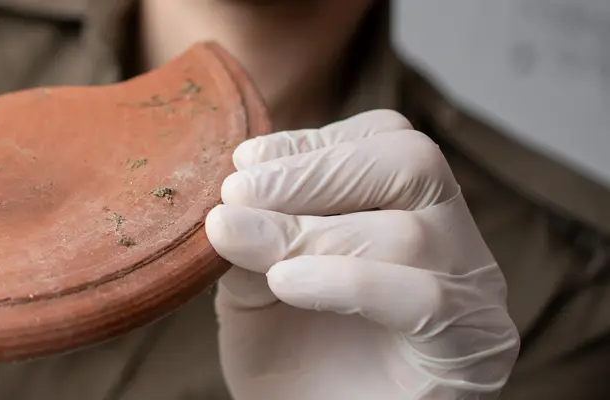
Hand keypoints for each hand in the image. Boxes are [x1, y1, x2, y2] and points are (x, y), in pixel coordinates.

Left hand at [207, 110, 519, 398]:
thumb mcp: (255, 290)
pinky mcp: (473, 352)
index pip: (387, 144)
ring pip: (410, 232)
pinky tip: (287, 283)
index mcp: (414, 215)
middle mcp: (456, 246)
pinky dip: (347, 281)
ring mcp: (473, 296)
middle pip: (413, 163)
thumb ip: (251, 239)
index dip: (314, 143)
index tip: (244, 162)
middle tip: (237, 194)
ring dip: (312, 231)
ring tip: (243, 243)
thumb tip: (230, 201)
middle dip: (315, 171)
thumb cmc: (296, 368)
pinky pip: (424, 298)